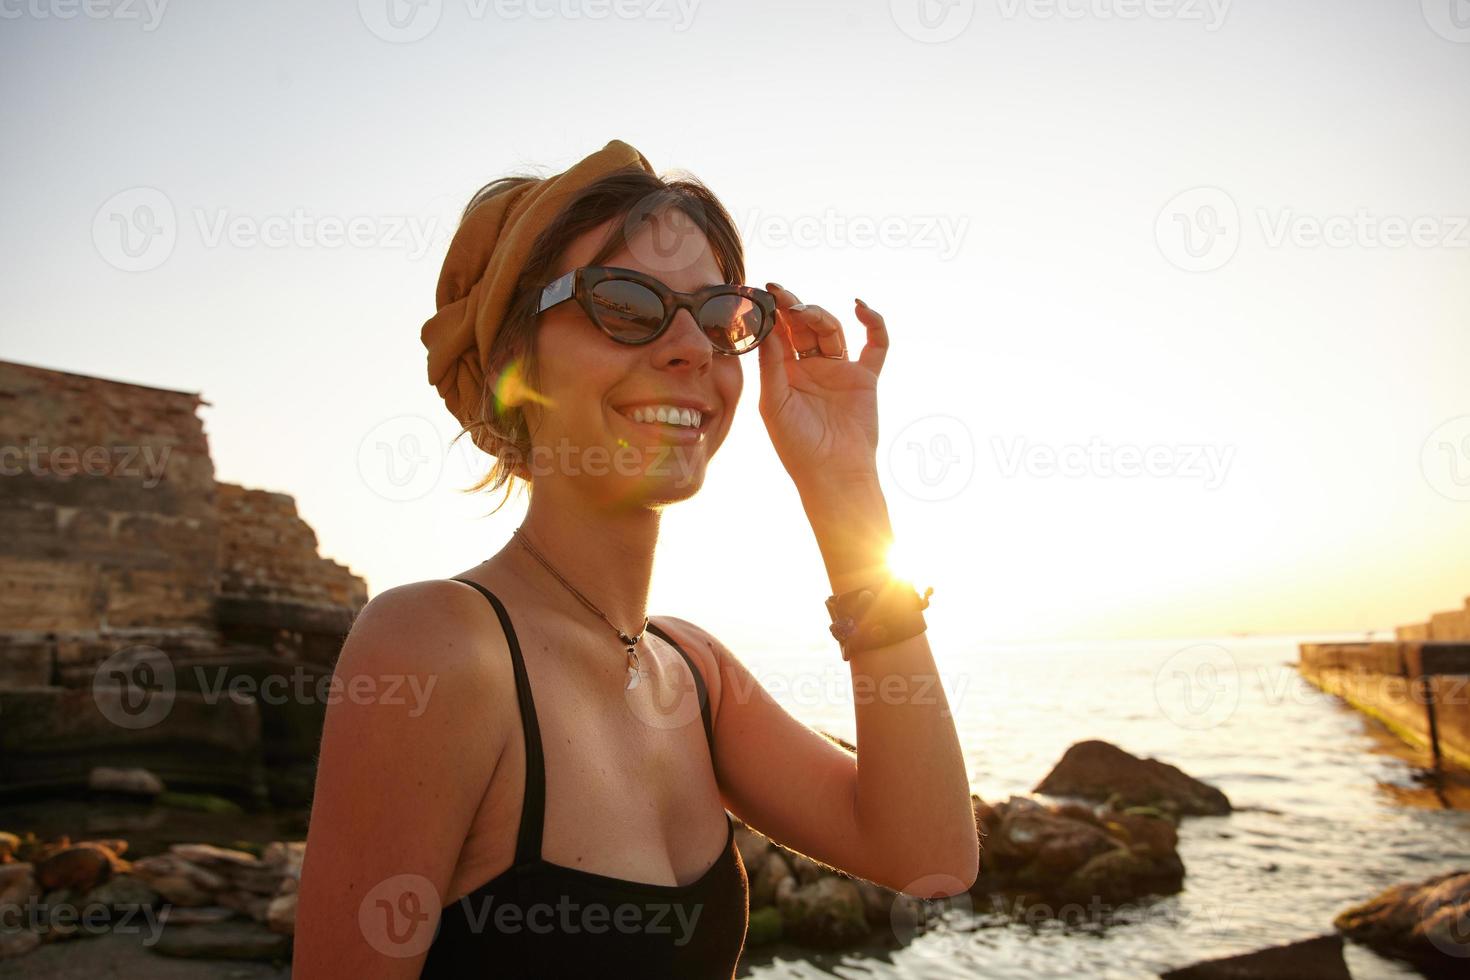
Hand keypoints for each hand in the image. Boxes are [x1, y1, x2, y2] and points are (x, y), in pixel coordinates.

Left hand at [756, 283, 888, 489]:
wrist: (834, 473)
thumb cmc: (797, 446)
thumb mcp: (774, 403)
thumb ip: (771, 365)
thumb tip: (767, 326)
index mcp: (784, 374)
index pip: (779, 335)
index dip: (773, 313)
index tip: (764, 292)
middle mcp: (811, 369)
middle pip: (804, 327)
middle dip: (794, 309)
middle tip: (782, 295)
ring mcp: (839, 371)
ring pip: (832, 331)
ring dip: (820, 316)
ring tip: (806, 313)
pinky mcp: (865, 378)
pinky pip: (875, 346)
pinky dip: (874, 324)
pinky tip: (860, 307)